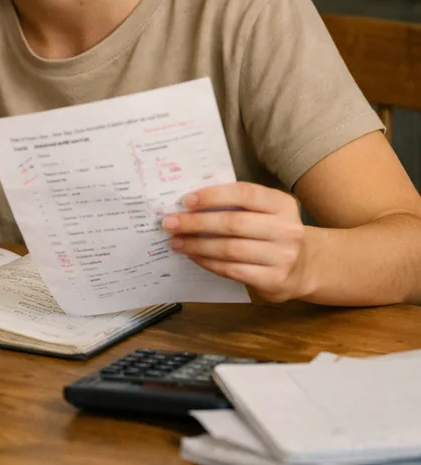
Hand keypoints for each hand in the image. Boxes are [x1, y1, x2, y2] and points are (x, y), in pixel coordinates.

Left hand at [162, 182, 309, 302]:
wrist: (304, 266)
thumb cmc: (271, 232)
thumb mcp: (264, 212)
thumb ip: (235, 204)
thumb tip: (188, 204)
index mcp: (282, 204)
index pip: (244, 194)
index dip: (212, 196)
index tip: (185, 201)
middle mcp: (287, 229)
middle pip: (232, 223)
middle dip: (196, 223)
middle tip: (170, 223)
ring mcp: (283, 256)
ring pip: (229, 249)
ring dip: (197, 245)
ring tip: (176, 242)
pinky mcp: (274, 280)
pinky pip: (232, 270)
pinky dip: (208, 262)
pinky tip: (194, 257)